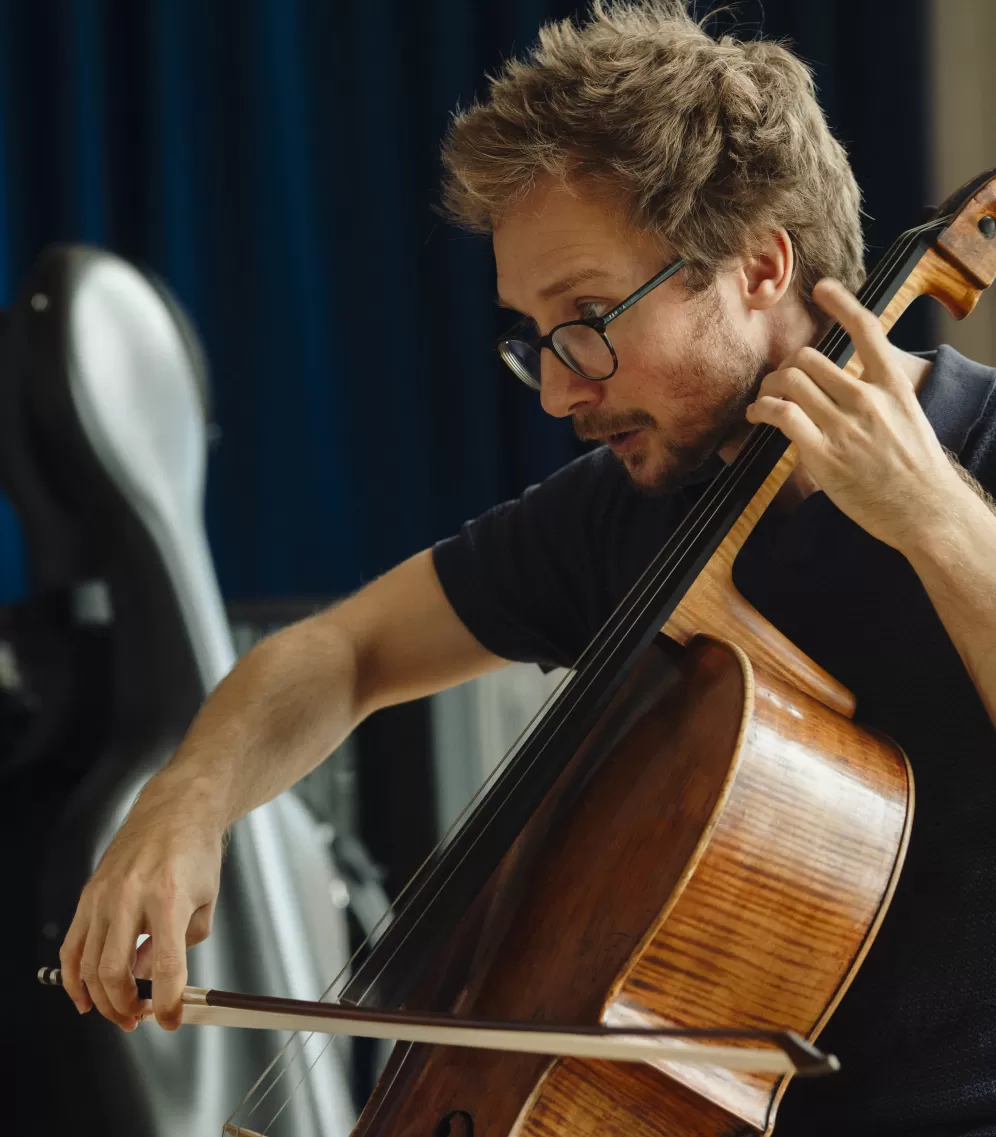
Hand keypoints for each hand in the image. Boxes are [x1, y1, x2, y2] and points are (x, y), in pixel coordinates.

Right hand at [58, 776, 223, 1031]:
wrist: (176, 808)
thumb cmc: (195, 849)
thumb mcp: (206, 899)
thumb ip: (185, 943)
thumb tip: (152, 976)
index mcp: (169, 898)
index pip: (167, 967)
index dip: (169, 1003)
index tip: (171, 1020)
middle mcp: (131, 897)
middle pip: (117, 973)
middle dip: (128, 1007)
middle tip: (141, 1017)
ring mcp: (104, 895)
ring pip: (90, 966)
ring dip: (103, 999)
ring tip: (121, 1011)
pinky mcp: (89, 894)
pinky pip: (72, 946)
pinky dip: (74, 978)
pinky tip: (84, 997)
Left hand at [745, 278, 965, 551]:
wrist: (925, 510)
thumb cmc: (915, 469)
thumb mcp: (907, 417)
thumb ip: (876, 397)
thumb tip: (839, 387)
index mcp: (892, 385)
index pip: (866, 329)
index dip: (841, 303)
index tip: (822, 289)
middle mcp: (867, 398)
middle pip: (809, 358)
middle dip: (785, 366)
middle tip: (778, 382)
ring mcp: (844, 425)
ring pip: (790, 381)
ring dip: (768, 387)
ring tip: (763, 399)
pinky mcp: (823, 453)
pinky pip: (782, 414)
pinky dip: (761, 409)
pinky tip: (756, 415)